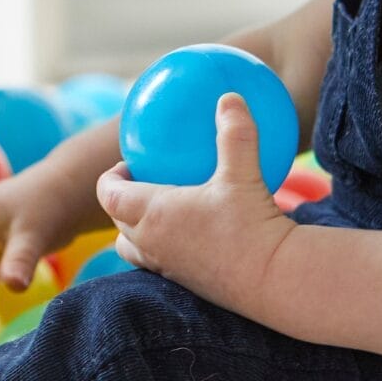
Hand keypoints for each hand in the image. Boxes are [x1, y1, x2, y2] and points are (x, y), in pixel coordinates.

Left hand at [95, 94, 296, 310]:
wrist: (272, 280)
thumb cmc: (252, 226)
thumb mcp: (243, 174)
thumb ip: (235, 133)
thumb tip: (230, 96)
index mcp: (153, 214)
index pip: (108, 195)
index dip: (110, 178)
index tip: (128, 165)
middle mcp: (151, 243)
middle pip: (117, 220)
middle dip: (121, 201)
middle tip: (142, 182)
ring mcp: (165, 267)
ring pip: (132, 247)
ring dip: (135, 229)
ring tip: (158, 211)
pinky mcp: (184, 284)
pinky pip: (157, 263)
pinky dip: (162, 247)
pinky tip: (192, 234)